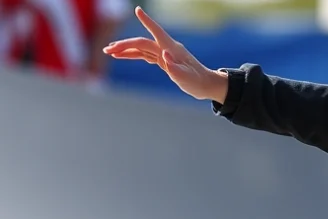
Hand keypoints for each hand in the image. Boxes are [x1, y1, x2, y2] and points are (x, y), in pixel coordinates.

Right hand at [103, 6, 227, 102]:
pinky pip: (145, 55)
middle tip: (107, 50)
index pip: (157, 32)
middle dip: (124, 44)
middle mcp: (167, 48)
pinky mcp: (164, 60)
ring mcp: (165, 53)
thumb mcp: (186, 78)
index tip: (137, 10)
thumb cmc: (197, 82)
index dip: (147, 21)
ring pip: (141, 48)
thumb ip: (175, 67)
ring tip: (109, 52)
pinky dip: (133, 55)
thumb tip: (164, 54)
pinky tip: (122, 56)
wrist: (206, 85)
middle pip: (142, 43)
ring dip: (125, 49)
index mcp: (172, 49)